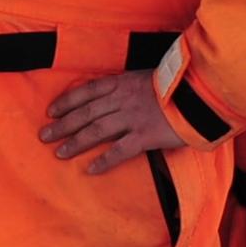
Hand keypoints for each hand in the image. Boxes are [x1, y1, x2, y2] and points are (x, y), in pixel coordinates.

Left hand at [39, 68, 191, 174]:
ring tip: (59, 153)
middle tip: (44, 135)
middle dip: (63, 125)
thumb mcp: (148, 77)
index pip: (87, 91)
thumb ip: (129, 87)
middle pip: (86, 113)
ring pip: (97, 131)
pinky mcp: (146, 136)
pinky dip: (104, 160)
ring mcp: (133, 118)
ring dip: (76, 142)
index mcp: (122, 83)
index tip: (51, 111)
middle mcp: (122, 100)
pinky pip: (120, 150)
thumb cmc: (178, 84)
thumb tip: (115, 96)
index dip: (67, 101)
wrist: (201, 92)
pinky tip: (91, 169)